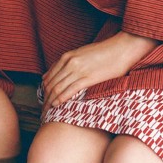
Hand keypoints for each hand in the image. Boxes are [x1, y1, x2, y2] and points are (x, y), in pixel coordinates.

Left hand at [42, 32, 156, 112]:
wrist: (121, 48)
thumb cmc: (104, 52)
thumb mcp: (82, 54)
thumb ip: (68, 63)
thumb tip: (54, 75)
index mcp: (67, 56)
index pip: (49, 77)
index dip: (43, 91)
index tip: (42, 101)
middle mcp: (69, 62)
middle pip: (50, 84)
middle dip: (44, 100)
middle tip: (42, 111)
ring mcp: (78, 70)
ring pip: (57, 89)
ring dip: (49, 103)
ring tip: (46, 113)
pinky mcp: (88, 77)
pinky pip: (69, 90)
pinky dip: (60, 100)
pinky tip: (56, 107)